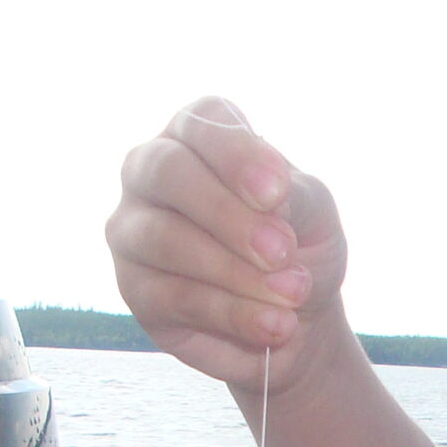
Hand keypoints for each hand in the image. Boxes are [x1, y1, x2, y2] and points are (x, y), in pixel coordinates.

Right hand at [107, 98, 347, 394]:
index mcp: (197, 136)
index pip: (201, 121)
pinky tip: (274, 325)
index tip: (277, 192)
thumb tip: (268, 197)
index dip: (236, 154)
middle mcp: (151, 173)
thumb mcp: (314, 212)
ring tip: (292, 294)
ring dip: (236, 272)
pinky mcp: (136, 290)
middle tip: (281, 251)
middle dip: (228, 214)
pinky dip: (232, 313)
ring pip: (165, 239)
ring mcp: (133, 230)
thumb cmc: (297, 248)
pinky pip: (175, 297)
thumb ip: (294, 195)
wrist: (295, 320)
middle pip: (167, 171)